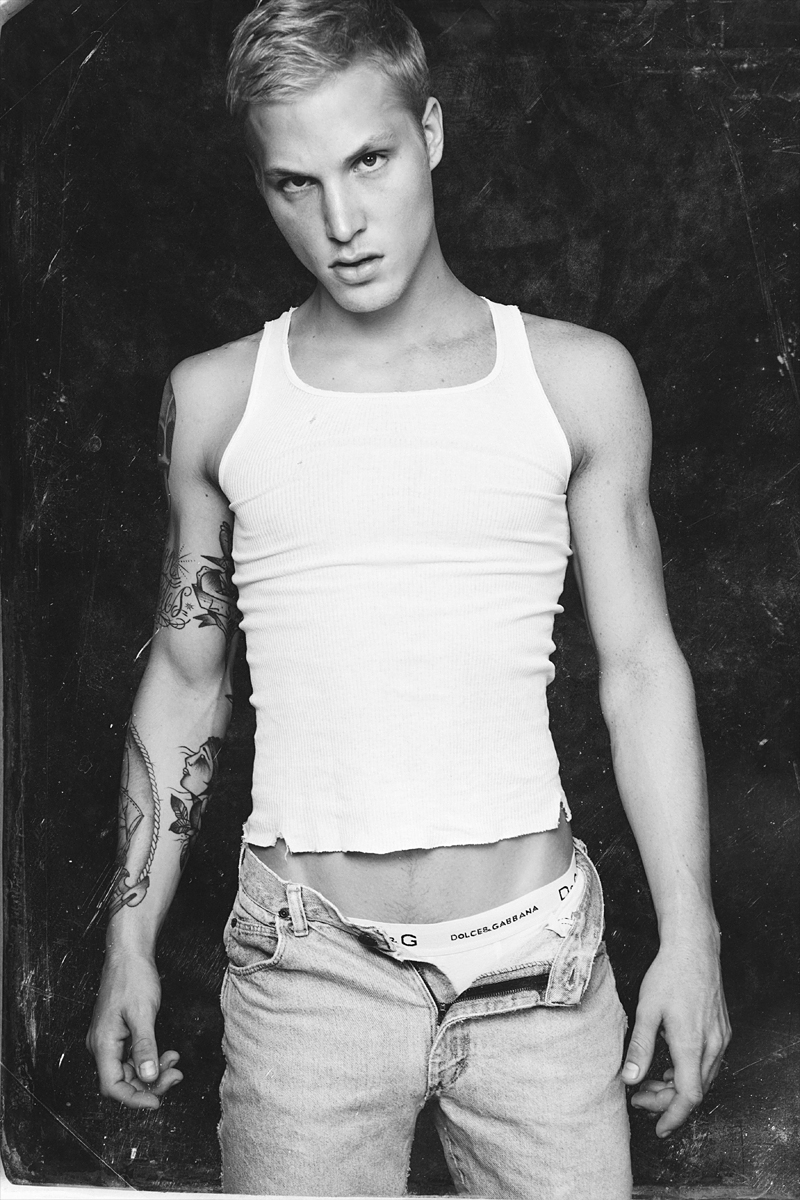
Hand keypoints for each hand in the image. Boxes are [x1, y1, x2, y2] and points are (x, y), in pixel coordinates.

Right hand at [86, 952, 182, 1109]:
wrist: (129, 954)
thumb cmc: (132, 978)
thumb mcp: (142, 1014)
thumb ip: (145, 1047)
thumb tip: (147, 1077)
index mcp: (103, 1044)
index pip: (113, 1086)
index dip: (135, 1099)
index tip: (157, 1101)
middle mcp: (102, 1046)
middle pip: (123, 1082)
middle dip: (150, 1084)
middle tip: (174, 1075)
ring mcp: (110, 1040)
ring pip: (131, 1070)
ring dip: (153, 1071)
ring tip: (174, 1061)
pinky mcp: (120, 1034)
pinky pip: (134, 1057)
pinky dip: (151, 1058)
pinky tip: (167, 1053)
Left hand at [622, 934, 730, 1136]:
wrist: (694, 947)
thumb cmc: (669, 975)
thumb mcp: (646, 1010)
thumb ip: (639, 1047)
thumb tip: (628, 1079)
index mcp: (692, 1045)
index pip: (689, 1096)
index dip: (673, 1116)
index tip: (658, 1128)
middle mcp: (712, 1045)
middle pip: (695, 1090)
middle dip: (666, 1100)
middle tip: (638, 1097)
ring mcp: (721, 1038)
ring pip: (703, 1077)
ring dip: (677, 1086)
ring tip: (649, 1082)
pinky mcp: (722, 1030)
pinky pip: (708, 1062)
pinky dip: (688, 1071)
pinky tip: (669, 1065)